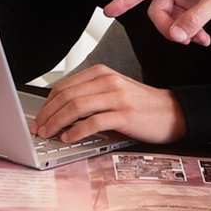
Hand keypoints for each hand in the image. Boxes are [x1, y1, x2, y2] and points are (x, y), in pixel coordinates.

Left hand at [31, 65, 184, 148]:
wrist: (173, 112)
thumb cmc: (141, 105)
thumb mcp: (113, 91)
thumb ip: (89, 96)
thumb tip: (60, 112)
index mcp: (102, 73)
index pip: (64, 85)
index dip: (47, 103)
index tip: (38, 116)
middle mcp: (108, 81)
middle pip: (67, 96)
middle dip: (47, 114)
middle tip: (37, 128)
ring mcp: (116, 97)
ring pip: (76, 107)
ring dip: (57, 122)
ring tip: (48, 134)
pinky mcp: (124, 115)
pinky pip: (93, 122)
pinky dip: (76, 131)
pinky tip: (69, 138)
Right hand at [104, 0, 210, 47]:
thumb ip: (195, 19)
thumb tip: (177, 34)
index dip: (124, 0)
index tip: (110, 10)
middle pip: (157, 11)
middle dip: (168, 28)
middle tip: (182, 38)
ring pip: (172, 18)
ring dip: (182, 32)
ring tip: (198, 39)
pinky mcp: (196, 1)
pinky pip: (185, 20)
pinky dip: (191, 31)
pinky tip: (203, 37)